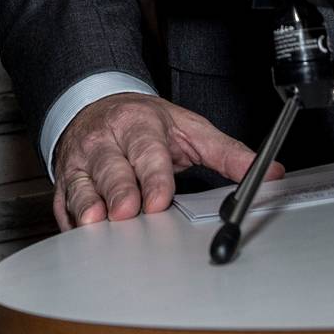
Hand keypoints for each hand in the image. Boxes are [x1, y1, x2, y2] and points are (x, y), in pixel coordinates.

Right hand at [51, 93, 268, 229]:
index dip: (153, 176)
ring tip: (95, 222)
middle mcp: (106, 140)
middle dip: (119, 191)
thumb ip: (229, 154)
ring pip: (81, 184)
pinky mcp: (65, 180)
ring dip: (87, 204)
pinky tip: (77, 230)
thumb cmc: (146, 123)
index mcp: (139, 125)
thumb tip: (270, 172)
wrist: (97, 104)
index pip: (147, 151)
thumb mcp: (191, 130)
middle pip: (111, 168)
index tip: (160, 198)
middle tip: (127, 213)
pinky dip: (68, 217)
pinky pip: (62, 200)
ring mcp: (82, 161)